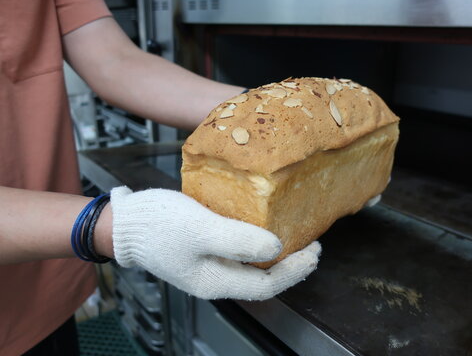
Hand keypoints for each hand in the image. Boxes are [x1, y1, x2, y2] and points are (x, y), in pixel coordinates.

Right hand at [110, 187, 320, 299]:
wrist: (123, 221)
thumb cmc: (158, 225)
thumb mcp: (201, 229)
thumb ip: (238, 241)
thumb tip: (277, 249)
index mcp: (215, 281)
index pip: (266, 285)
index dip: (294, 271)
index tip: (314, 250)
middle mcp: (215, 278)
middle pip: (262, 279)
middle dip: (291, 265)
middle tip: (313, 244)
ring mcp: (209, 265)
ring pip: (252, 266)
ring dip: (276, 254)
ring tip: (295, 236)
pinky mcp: (204, 249)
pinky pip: (238, 251)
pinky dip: (257, 242)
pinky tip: (264, 227)